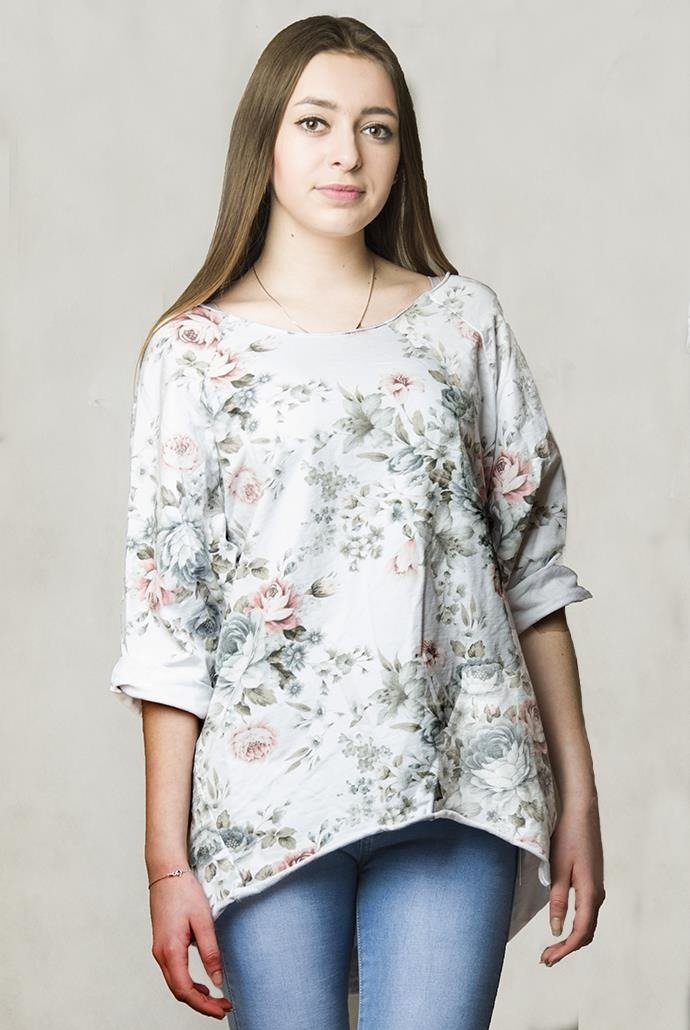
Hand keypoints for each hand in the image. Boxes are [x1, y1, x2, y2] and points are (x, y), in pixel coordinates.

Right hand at [149, 871, 232, 1019]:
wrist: (167, 873)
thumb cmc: (184, 892)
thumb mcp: (203, 921)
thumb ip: (210, 952)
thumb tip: (217, 980)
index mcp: (170, 951)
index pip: (186, 991)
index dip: (204, 1005)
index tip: (222, 1009)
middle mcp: (161, 954)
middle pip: (179, 992)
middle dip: (201, 1004)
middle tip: (223, 1007)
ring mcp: (159, 950)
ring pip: (174, 984)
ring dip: (194, 995)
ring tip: (215, 999)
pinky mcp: (162, 945)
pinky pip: (173, 973)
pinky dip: (187, 984)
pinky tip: (200, 983)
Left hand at [540, 796, 605, 966]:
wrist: (580, 810)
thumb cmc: (567, 835)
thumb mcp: (558, 868)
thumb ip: (557, 899)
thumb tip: (556, 930)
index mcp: (591, 892)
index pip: (581, 933)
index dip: (564, 950)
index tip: (547, 958)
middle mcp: (598, 893)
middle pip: (586, 932)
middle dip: (567, 948)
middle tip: (546, 958)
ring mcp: (597, 887)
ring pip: (588, 922)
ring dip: (571, 938)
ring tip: (551, 947)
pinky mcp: (592, 880)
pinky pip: (587, 911)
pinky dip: (575, 924)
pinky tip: (562, 924)